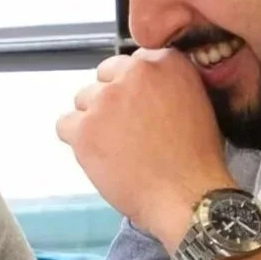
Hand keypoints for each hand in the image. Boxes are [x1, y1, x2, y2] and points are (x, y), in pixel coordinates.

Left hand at [56, 47, 235, 250]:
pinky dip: (76, 140)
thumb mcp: (196, 103)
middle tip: (125, 129)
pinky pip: (64, 125)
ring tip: (115, 147)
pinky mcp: (84, 128)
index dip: (131, 88)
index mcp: (166, 63)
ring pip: (83, 100)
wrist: (186, 195)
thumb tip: (143, 87)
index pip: (131, 63)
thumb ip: (167, 84)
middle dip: (110, 100)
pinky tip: (98, 155)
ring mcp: (106, 100)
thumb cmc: (195, 159)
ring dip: (93, 120)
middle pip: (104, 77)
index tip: (137, 107)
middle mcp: (134, 74)